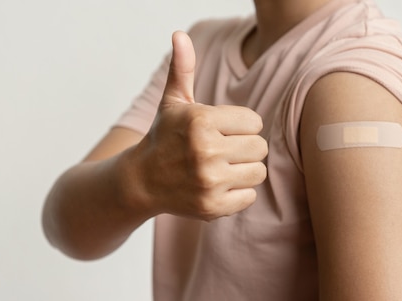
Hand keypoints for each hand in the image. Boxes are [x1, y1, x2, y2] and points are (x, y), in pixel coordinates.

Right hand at [129, 31, 267, 220]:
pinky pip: (249, 196)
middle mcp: (205, 151)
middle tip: (222, 150)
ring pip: (258, 172)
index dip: (239, 125)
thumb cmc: (164, 137)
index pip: (254, 121)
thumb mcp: (173, 102)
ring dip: (244, 170)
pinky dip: (238, 193)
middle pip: (260, 147)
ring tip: (221, 167)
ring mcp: (209, 182)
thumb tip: (179, 34)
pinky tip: (217, 186)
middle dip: (244, 147)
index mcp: (201, 121)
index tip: (220, 130)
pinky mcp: (212, 207)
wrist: (141, 181)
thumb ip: (183, 69)